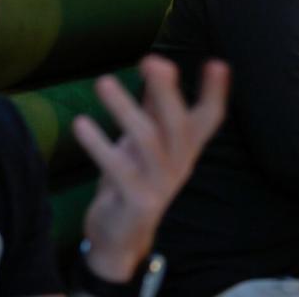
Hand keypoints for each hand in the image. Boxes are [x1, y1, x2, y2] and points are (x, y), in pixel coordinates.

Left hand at [72, 55, 228, 280]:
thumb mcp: (144, 141)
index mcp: (186, 148)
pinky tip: (80, 123)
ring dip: (124, 109)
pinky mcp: (138, 202)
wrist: (121, 238)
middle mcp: (180, 164)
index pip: (210, 118)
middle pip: (179, 124)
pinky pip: (118, 169)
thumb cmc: (133, 178)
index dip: (216, 93)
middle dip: (166, 92)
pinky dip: (98, 144)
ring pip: (147, 141)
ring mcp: (161, 185)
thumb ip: (151, 107)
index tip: (218, 63)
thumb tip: (156, 64)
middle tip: (152, 60)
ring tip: (103, 81)